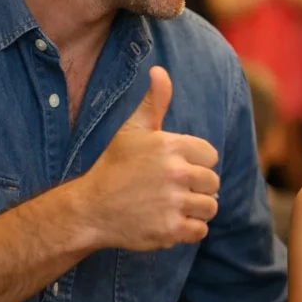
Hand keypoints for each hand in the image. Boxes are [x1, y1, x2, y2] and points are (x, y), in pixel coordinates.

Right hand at [81, 67, 220, 250]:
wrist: (89, 209)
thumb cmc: (114, 167)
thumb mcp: (132, 130)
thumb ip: (154, 101)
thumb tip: (160, 70)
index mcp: (171, 146)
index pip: (210, 157)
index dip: (195, 164)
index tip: (173, 169)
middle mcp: (176, 173)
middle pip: (213, 184)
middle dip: (196, 188)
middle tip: (170, 191)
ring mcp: (174, 203)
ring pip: (210, 208)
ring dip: (194, 210)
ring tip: (170, 206)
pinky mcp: (170, 230)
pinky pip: (200, 231)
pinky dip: (187, 230)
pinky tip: (167, 222)